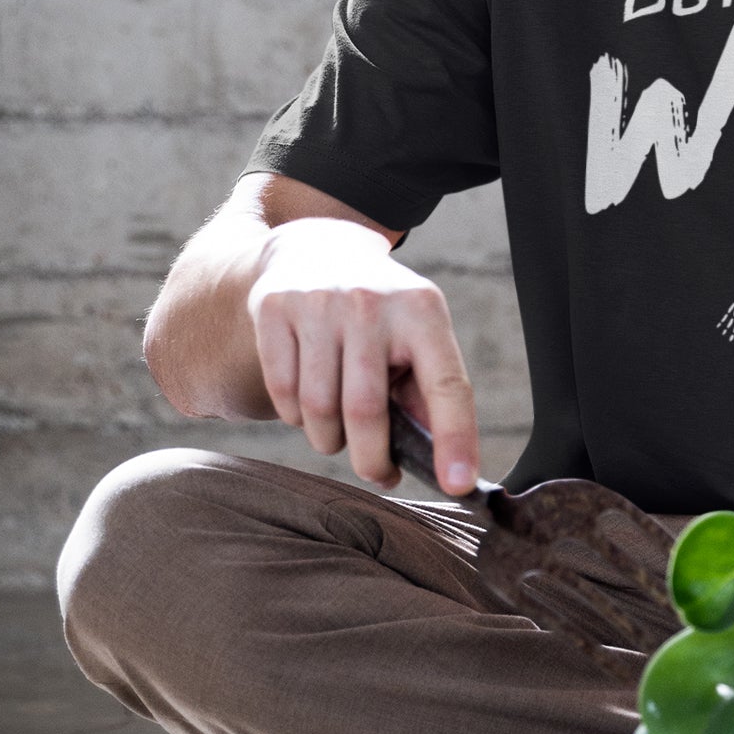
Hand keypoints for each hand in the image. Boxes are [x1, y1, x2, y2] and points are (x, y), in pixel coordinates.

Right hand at [247, 218, 479, 492]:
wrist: (318, 248)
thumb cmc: (380, 313)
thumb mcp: (417, 334)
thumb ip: (428, 392)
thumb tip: (442, 463)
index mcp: (422, 311)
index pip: (446, 384)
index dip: (455, 438)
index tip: (458, 484)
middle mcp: (371, 303)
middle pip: (365, 411)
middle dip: (371, 461)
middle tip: (378, 472)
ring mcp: (318, 303)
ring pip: (318, 410)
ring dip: (330, 440)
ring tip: (340, 432)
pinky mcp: (275, 309)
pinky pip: (283, 395)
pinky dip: (296, 417)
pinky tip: (309, 403)